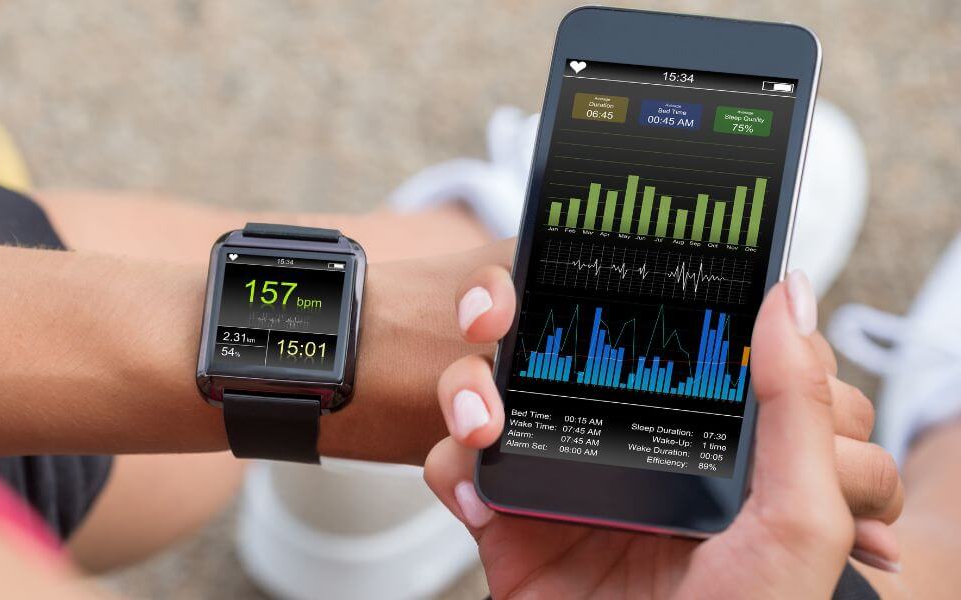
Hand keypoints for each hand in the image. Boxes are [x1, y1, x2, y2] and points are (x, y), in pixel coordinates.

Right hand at [426, 267, 901, 597]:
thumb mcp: (799, 517)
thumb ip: (797, 406)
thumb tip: (786, 294)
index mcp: (694, 433)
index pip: (651, 331)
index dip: (617, 288)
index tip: (586, 256)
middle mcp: (621, 445)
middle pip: (550, 347)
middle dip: (508, 316)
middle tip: (495, 314)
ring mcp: (556, 480)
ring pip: (490, 391)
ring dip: (467, 386)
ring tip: (483, 424)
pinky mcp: (505, 521)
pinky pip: (454, 468)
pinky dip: (449, 467)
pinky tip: (475, 493)